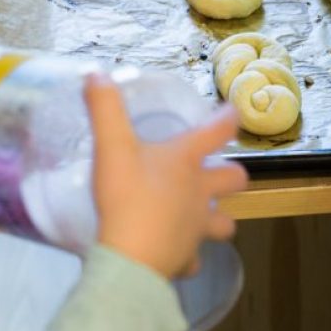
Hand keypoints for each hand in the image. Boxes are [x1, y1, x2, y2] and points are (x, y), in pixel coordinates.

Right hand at [85, 74, 247, 278]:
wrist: (130, 258)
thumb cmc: (126, 197)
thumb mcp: (111, 147)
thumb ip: (104, 108)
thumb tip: (95, 72)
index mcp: (187, 161)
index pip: (218, 130)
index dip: (227, 117)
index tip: (232, 111)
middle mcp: (201, 193)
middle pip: (236, 179)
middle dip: (231, 174)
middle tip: (215, 172)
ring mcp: (198, 228)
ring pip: (224, 224)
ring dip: (217, 219)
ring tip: (201, 216)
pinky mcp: (186, 258)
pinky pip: (193, 258)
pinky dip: (187, 255)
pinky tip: (175, 252)